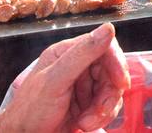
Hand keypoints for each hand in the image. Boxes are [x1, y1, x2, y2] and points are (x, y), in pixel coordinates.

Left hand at [0, 23, 129, 132]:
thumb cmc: (30, 111)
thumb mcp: (55, 80)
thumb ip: (81, 54)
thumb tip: (108, 28)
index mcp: (66, 53)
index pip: (104, 47)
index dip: (116, 63)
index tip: (121, 82)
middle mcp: (76, 66)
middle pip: (110, 71)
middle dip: (109, 94)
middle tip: (100, 110)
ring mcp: (82, 86)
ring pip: (111, 90)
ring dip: (104, 109)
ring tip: (87, 122)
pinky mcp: (86, 104)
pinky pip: (107, 106)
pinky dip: (101, 117)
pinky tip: (85, 124)